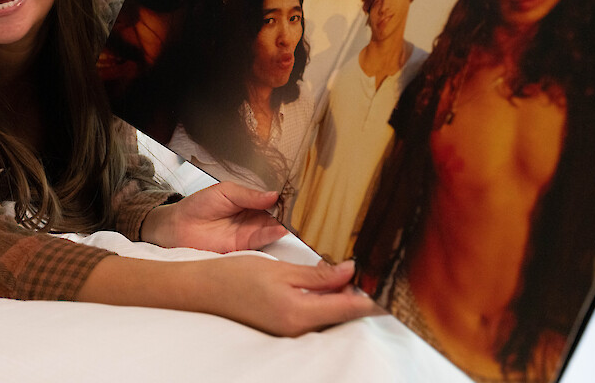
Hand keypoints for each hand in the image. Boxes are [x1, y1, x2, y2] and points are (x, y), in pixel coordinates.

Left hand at [141, 181, 287, 252]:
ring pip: (272, 229)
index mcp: (250, 202)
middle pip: (276, 216)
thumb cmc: (198, 205)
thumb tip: (274, 195)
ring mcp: (250, 232)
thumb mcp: (225, 191)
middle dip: (288, 214)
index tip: (297, 196)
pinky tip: (280, 230)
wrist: (179, 226)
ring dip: (283, 226)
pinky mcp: (244, 247)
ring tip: (293, 220)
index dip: (284, 199)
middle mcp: (254, 218)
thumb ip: (249, 195)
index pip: (272, 200)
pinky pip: (261, 241)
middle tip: (301, 210)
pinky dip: (272, 236)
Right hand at [202, 255, 384, 336]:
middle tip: (374, 265)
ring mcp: (292, 329)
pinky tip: (328, 278)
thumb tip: (351, 271)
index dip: (372, 295)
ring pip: (331, 312)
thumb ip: (318, 274)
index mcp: (300, 313)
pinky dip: (327, 297)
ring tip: (353, 267)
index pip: (350, 307)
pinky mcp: (286, 324)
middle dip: (360, 291)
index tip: (389, 279)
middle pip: (344, 313)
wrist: (205, 289)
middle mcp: (299, 327)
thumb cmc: (237, 276)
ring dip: (343, 293)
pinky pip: (316, 313)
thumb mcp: (281, 270)